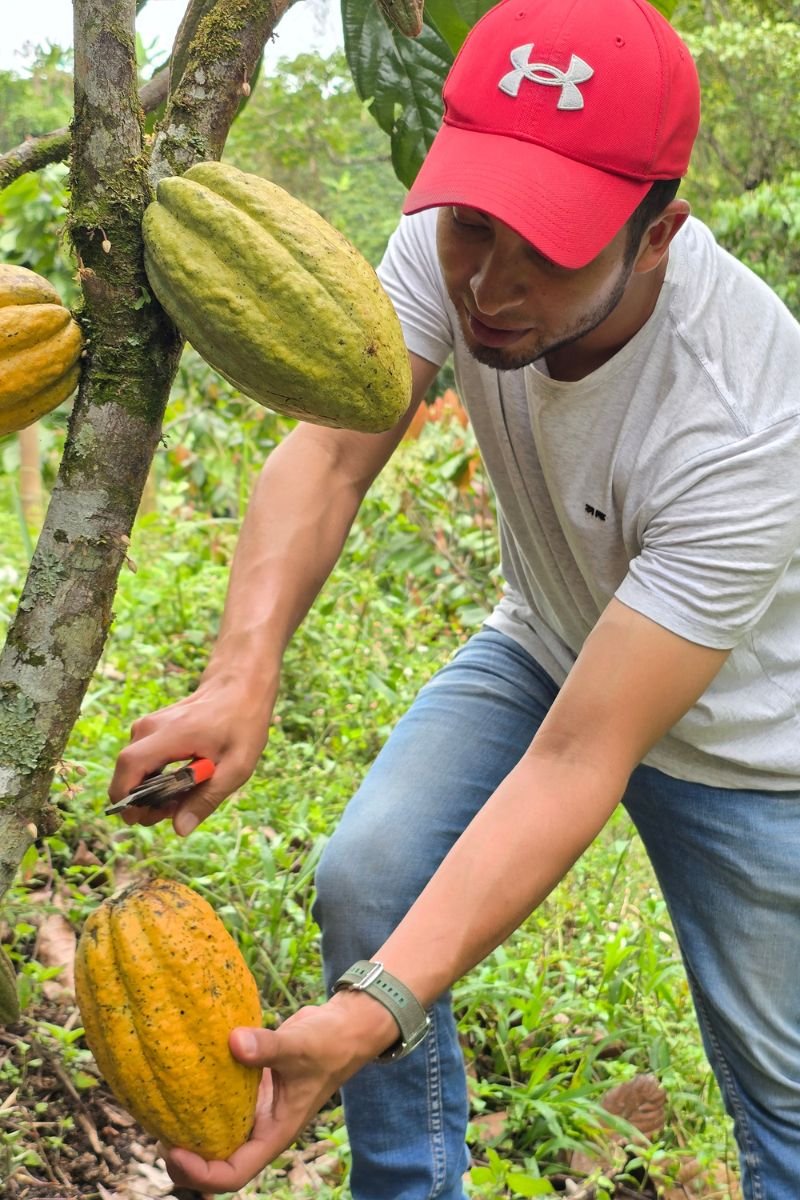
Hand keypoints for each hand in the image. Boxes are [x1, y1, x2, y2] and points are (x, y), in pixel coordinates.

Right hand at [108, 673, 276, 835]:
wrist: (239, 687)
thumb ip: (206, 798)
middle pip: (126, 774)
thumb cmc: (242, 724)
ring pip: (133, 770)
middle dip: (141, 802)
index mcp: (169, 735)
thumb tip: (179, 829)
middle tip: (174, 812)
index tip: (145, 819)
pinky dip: (154, 778)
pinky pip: (142, 762)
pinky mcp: (149, 730)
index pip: (129, 768)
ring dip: (149, 792)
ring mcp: (147, 727)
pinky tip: (179, 784)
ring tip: (182, 798)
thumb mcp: (236, 767)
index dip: (127, 799)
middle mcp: (149, 728)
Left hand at [161, 998, 396, 1194]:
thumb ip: (268, 1047)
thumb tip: (232, 1042)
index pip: (233, 1174)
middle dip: (185, 1160)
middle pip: (216, 1164)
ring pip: (214, 1135)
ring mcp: (254, 1110)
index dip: (200, 1173)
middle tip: (157, 1133)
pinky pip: (218, 1103)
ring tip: (159, 1113)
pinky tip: (179, 1078)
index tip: (174, 1150)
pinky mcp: (248, 1088)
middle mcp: (260, 1128)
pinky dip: (199, 1099)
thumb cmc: (329, 1044)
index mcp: (274, 1135)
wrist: (342, 1028)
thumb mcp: (299, 1047)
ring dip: (188, 1132)